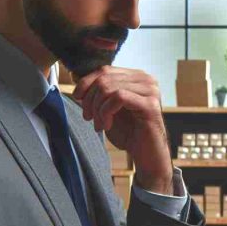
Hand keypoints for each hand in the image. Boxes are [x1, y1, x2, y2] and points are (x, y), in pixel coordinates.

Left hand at [72, 66, 171, 192]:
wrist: (146, 155)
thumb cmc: (129, 133)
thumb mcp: (108, 108)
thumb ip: (98, 92)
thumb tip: (76, 76)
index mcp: (136, 77)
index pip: (105, 70)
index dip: (86, 82)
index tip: (77, 98)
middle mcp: (146, 79)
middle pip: (104, 78)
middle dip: (90, 99)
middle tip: (88, 117)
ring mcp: (150, 90)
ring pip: (109, 87)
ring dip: (97, 108)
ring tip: (98, 125)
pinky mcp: (150, 104)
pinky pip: (118, 97)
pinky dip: (106, 111)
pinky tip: (106, 125)